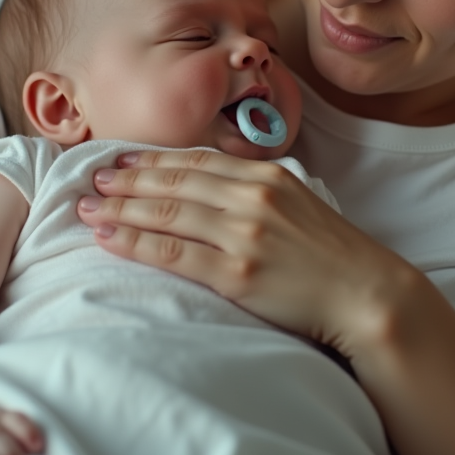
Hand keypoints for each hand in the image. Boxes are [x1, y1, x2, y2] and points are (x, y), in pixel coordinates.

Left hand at [76, 149, 419, 356]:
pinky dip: (136, 243)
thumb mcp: (298, 204)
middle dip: (126, 180)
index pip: (196, 161)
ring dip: (120, 209)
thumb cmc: (332, 255)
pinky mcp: (237, 273)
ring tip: (89, 208)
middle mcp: (252, 198)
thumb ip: (256, 191)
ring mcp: (244, 234)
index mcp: (267, 176)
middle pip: (174, 183)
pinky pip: (174, 253)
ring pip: (167, 214)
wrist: (366, 294)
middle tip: (91, 179)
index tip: (120, 160)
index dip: (153, 159)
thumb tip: (210, 189)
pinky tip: (109, 238)